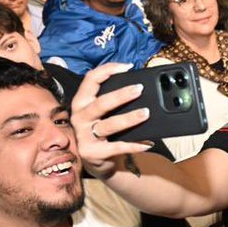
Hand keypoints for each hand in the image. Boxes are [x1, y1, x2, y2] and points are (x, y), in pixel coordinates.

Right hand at [70, 63, 152, 179]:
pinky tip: (147, 143)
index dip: (107, 70)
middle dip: (121, 95)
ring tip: (146, 114)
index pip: (90, 79)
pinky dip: (134, 145)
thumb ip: (113, 99)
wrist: (97, 159)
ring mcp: (84, 136)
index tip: (127, 67)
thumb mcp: (103, 112)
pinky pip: (117, 147)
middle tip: (139, 90)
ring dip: (129, 118)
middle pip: (101, 103)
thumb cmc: (103, 130)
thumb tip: (138, 85)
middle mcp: (80, 117)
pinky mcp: (92, 152)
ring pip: (109, 125)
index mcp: (81, 102)